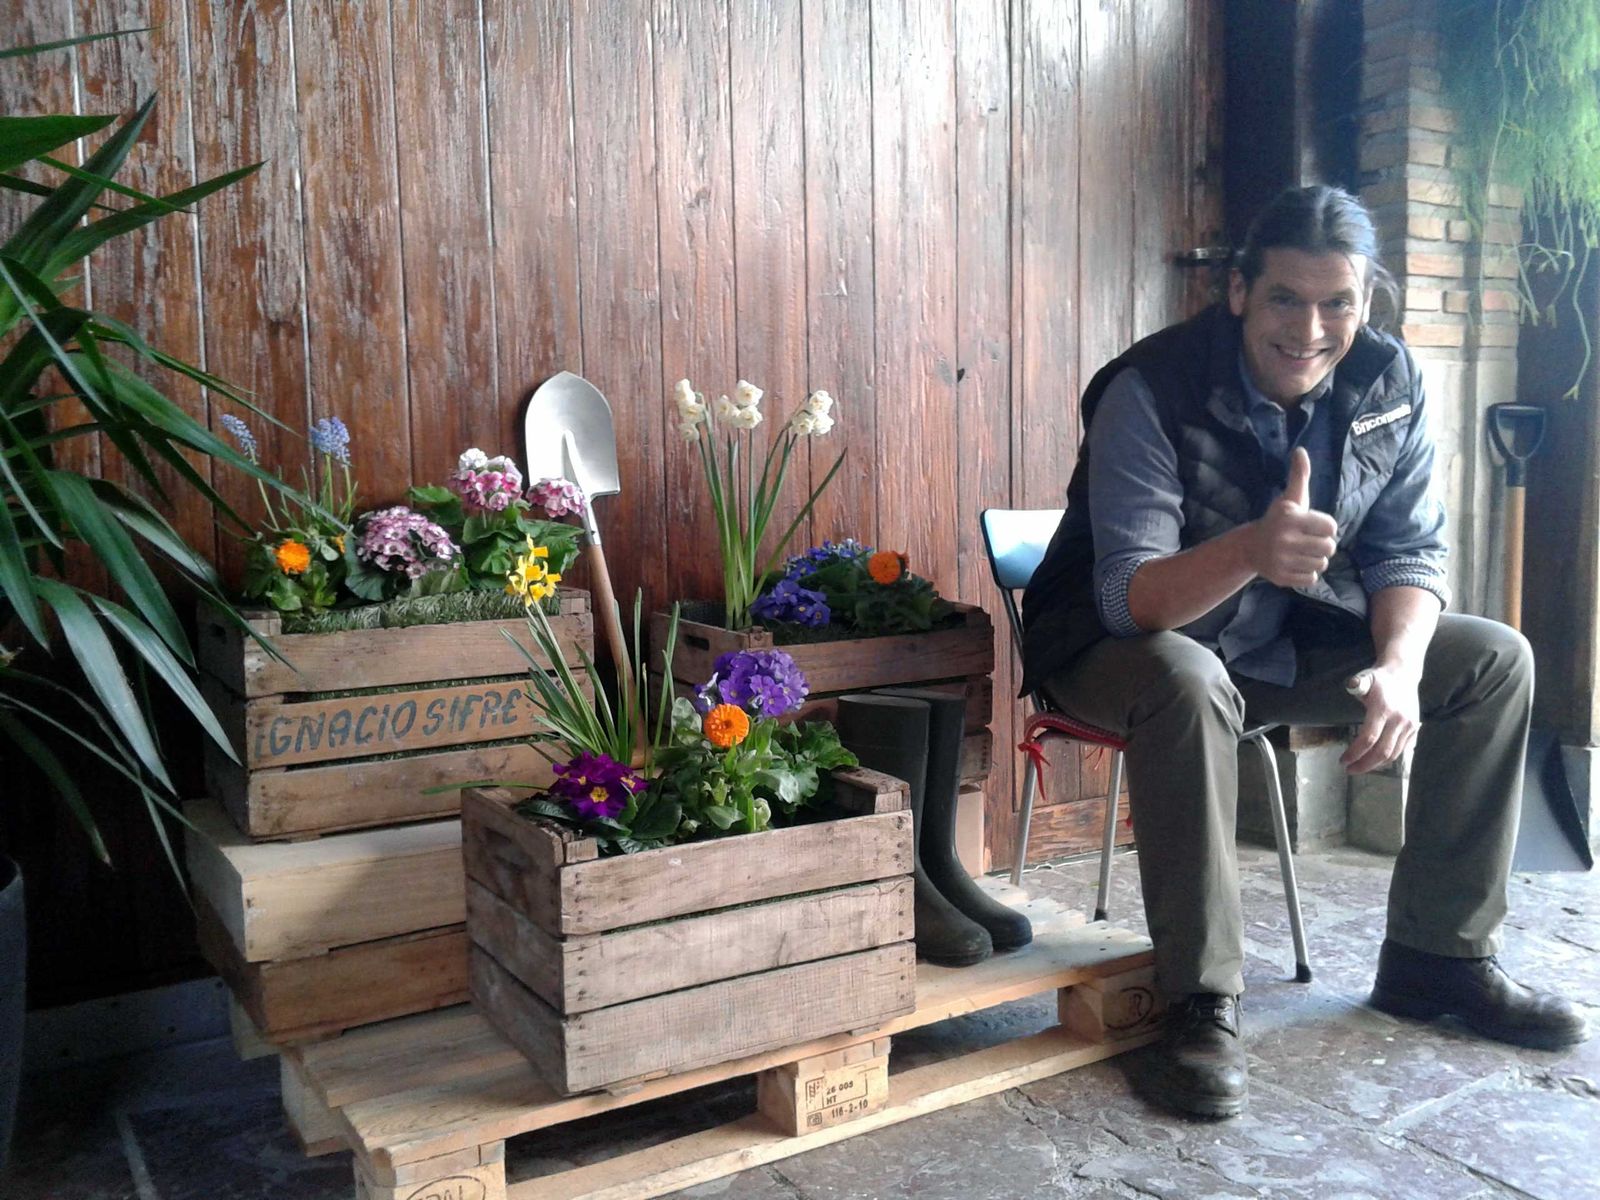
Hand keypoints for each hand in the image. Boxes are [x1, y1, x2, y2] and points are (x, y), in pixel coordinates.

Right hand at [1248, 447, 1336, 588]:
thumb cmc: (1279, 521)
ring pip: (1321, 564)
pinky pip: (1311, 579)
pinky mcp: (1281, 577)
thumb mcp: (1290, 498)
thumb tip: (1301, 451)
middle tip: (1310, 542)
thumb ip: (1299, 476)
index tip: (1313, 526)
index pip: (1331, 527)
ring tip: (1303, 553)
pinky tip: (1297, 564)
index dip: (1325, 526)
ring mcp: (1282, 560)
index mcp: (1290, 518)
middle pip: (1329, 547)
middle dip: (1323, 545)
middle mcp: (1285, 539)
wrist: (1251, 547)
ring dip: (1316, 559)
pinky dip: (1308, 573)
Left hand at [1341, 664, 1420, 773]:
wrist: (1404, 674)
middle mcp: (1399, 720)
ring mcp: (1409, 726)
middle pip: (1382, 752)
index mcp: (1383, 709)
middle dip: (1364, 764)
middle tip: (1350, 770)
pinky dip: (1388, 758)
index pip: (1368, 738)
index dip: (1355, 753)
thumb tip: (1352, 684)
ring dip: (1376, 764)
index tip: (1343, 761)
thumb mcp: (1367, 678)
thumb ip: (1358, 683)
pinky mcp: (1414, 730)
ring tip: (1360, 766)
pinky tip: (1375, 761)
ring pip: (1393, 754)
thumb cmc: (1380, 679)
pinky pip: (1401, 750)